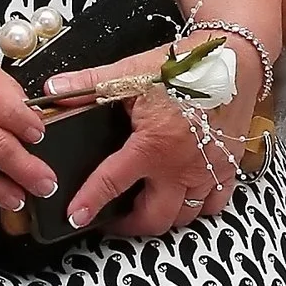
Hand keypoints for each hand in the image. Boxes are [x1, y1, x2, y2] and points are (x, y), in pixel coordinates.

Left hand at [45, 42, 256, 235]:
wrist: (233, 59)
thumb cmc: (184, 66)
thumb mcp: (132, 72)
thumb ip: (89, 85)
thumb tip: (52, 90)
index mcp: (153, 146)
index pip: (111, 183)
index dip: (89, 203)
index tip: (75, 217)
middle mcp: (182, 167)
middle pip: (153, 219)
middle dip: (128, 226)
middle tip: (112, 219)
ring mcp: (208, 171)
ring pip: (184, 217)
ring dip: (163, 218)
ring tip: (144, 207)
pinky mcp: (227, 168)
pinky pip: (214, 205)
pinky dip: (198, 208)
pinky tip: (184, 196)